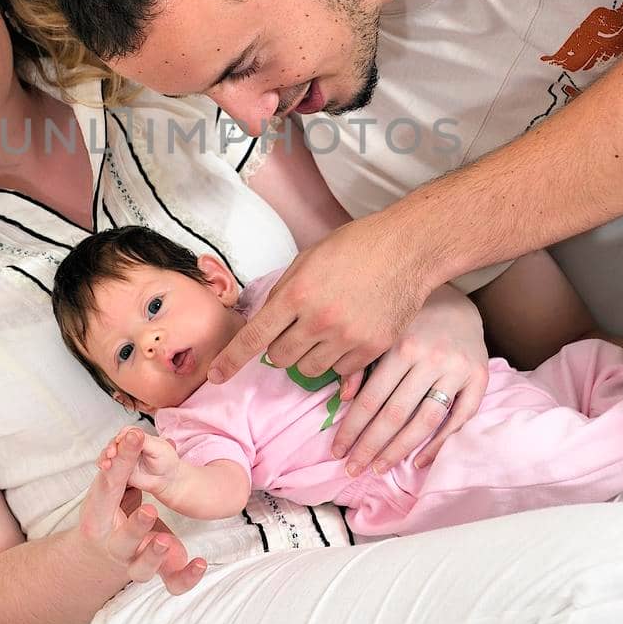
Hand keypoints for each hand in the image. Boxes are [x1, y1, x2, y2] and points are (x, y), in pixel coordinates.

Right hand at [80, 427, 204, 595]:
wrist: (100, 552)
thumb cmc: (109, 512)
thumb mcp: (111, 489)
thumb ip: (122, 468)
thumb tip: (135, 435)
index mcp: (101, 516)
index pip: (109, 490)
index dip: (121, 465)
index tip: (133, 443)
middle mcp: (116, 544)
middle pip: (123, 542)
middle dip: (136, 528)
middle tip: (150, 510)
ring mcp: (133, 563)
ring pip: (141, 570)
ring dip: (154, 556)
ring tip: (166, 540)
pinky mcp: (156, 573)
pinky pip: (171, 584)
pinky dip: (186, 578)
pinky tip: (200, 562)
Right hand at [99, 427, 181, 499]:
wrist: (167, 480)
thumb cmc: (166, 461)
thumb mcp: (158, 448)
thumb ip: (144, 440)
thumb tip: (133, 432)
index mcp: (139, 437)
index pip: (126, 432)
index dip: (122, 436)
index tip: (119, 441)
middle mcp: (129, 446)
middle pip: (115, 441)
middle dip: (111, 446)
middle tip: (112, 453)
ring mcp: (124, 457)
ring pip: (110, 452)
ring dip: (105, 456)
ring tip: (107, 463)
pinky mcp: (120, 469)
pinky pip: (110, 465)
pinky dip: (105, 465)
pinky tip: (105, 467)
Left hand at [209, 209, 433, 384]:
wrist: (406, 249)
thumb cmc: (355, 247)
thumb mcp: (307, 260)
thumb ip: (283, 293)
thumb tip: (264, 325)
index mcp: (297, 293)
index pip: (254, 337)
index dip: (232, 360)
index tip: (216, 376)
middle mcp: (319, 320)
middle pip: (280, 359)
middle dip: (280, 348)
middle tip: (296, 328)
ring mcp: (347, 337)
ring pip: (308, 369)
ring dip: (308, 355)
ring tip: (326, 328)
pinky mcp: (371, 348)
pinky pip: (339, 372)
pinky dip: (337, 359)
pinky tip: (348, 333)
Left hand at [329, 284, 489, 475]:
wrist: (458, 302)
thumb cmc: (411, 321)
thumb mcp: (383, 332)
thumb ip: (361, 364)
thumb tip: (344, 400)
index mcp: (402, 345)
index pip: (372, 399)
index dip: (352, 428)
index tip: (337, 451)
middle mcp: (431, 359)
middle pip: (396, 414)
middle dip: (370, 446)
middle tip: (352, 469)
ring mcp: (457, 370)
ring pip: (426, 421)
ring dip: (399, 450)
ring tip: (379, 468)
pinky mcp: (479, 378)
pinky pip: (459, 419)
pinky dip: (440, 444)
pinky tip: (419, 461)